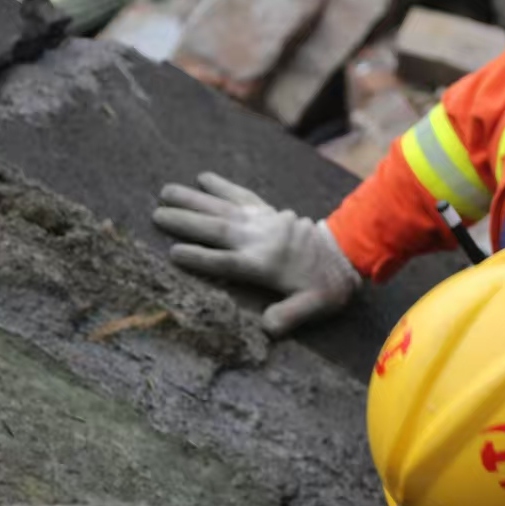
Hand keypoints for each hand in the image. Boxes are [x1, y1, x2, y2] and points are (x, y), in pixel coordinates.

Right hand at [153, 173, 360, 336]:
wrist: (348, 253)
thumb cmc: (327, 285)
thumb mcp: (314, 306)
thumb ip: (289, 316)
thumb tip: (265, 328)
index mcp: (264, 265)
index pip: (226, 263)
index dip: (200, 259)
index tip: (173, 252)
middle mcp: (259, 239)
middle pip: (217, 230)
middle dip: (185, 222)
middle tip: (155, 214)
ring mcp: (263, 222)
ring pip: (223, 208)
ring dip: (194, 199)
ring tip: (165, 190)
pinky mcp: (269, 211)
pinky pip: (242, 195)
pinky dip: (223, 186)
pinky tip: (203, 177)